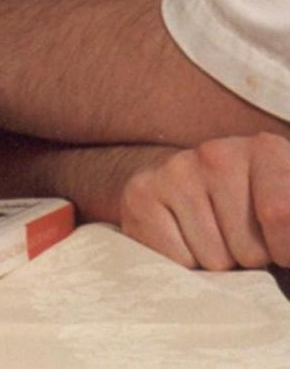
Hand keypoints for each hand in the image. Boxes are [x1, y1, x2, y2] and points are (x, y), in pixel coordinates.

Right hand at [119, 135, 289, 269]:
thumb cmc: (256, 206)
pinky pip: (175, 259)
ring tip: (217, 240)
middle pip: (249, 248)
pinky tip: (187, 240)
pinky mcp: (140, 193)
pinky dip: (184, 263)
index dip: (285, 251)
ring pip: (213, 259)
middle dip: (252, 259)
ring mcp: (175, 170)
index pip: (281, 216)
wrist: (194, 187)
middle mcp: (217, 152)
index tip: (281, 252)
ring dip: (219, 263)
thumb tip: (286, 236)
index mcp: (268, 150)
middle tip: (244, 242)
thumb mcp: (287, 209)